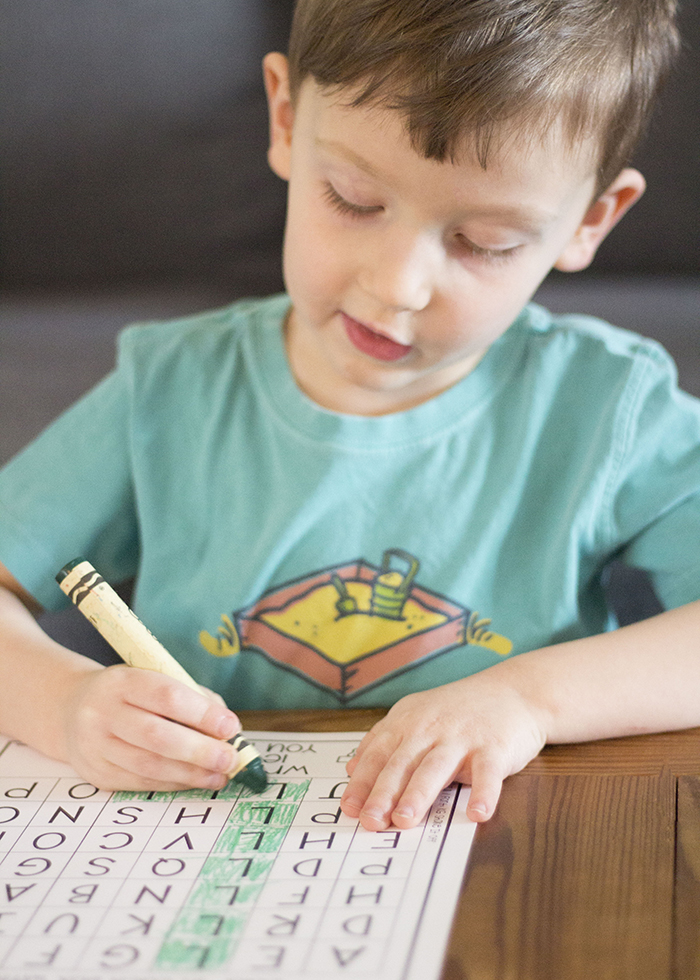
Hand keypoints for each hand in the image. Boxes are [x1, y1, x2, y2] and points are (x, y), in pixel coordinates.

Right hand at [62, 664, 241, 790]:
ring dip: (191, 774)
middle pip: (157, 736)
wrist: (70, 709)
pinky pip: (140, 782)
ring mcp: (95, 746)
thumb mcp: (153, 679)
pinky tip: (196, 781)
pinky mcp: (96, 773)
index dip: (202, 714)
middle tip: (230, 759)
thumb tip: (228, 729)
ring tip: (220, 775)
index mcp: (121, 681)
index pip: (167, 697)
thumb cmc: (128, 694)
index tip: (231, 726)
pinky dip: (173, 784)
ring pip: (148, 765)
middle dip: (200, 750)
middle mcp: (102, 713)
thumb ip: (191, 698)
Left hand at [340, 668, 547, 829]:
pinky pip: (487, 773)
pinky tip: (477, 814)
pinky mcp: (494, 747)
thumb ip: (383, 740)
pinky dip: (483, 793)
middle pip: (402, 763)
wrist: (512, 691)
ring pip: (436, 767)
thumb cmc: (459, 711)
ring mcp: (462, 737)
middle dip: (383, 793)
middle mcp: (431, 728)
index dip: (362, 781)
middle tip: (370, 821)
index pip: (378, 754)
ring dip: (419, 794)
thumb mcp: (415, 716)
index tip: (349, 808)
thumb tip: (351, 769)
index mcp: (408, 722)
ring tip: (404, 821)